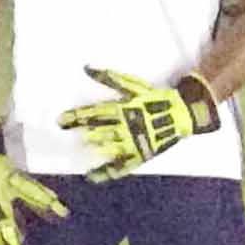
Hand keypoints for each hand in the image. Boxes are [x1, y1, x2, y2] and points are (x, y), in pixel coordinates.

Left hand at [54, 67, 218, 181]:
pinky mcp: (141, 156)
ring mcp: (134, 143)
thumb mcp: (135, 85)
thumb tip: (86, 68)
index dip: (76, 117)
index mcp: (124, 109)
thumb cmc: (158, 98)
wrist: (184, 114)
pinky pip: (121, 167)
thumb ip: (111, 78)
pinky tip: (92, 177)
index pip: (95, 113)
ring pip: (109, 147)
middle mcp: (127, 127)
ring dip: (95, 147)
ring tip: (83, 148)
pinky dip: (106, 173)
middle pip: (100, 130)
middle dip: (82, 131)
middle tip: (64, 132)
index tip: (60, 121)